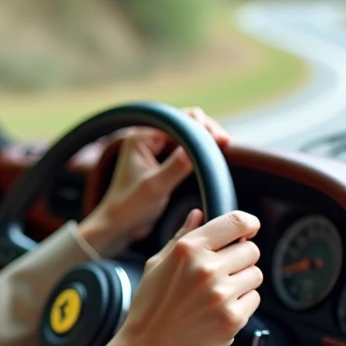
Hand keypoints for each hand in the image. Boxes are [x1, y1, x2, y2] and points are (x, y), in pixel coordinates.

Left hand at [80, 107, 230, 257]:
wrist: (119, 224)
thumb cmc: (130, 207)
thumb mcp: (155, 187)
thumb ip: (175, 167)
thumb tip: (197, 149)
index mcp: (140, 137)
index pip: (177, 121)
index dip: (200, 128)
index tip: (220, 140)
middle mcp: (146, 136)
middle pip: (183, 121)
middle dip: (205, 128)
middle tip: (225, 141)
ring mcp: (154, 146)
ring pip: (187, 132)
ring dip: (204, 137)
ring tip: (224, 145)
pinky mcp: (162, 158)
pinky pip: (185, 145)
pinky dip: (200, 147)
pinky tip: (214, 154)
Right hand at [100, 209, 262, 345]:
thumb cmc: (149, 309)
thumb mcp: (156, 265)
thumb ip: (182, 237)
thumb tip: (199, 215)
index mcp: (187, 249)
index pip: (235, 222)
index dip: (248, 223)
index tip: (249, 228)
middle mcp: (206, 268)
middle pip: (251, 250)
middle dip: (241, 259)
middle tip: (223, 272)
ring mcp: (222, 293)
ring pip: (255, 275)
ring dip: (242, 282)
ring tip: (218, 294)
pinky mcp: (233, 317)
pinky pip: (254, 300)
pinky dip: (242, 304)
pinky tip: (219, 311)